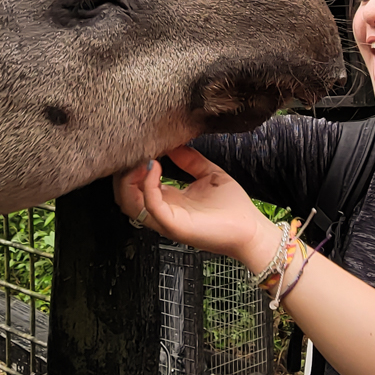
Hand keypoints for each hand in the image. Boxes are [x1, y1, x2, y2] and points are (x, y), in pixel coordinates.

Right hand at [114, 147, 281, 268]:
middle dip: (123, 172)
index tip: (140, 146)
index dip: (131, 166)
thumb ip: (190, 160)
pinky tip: (155, 166)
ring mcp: (166, 221)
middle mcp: (163, 212)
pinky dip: (148, 183)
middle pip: (124, 195)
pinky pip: (151, 206)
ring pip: (129, 202)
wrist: (252, 230)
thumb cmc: (234, 209)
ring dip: (129, 178)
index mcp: (169, 201)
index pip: (135, 186)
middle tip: (134, 152)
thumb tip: (175, 143)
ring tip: (142, 159)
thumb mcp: (209, 175)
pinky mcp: (175, 227)